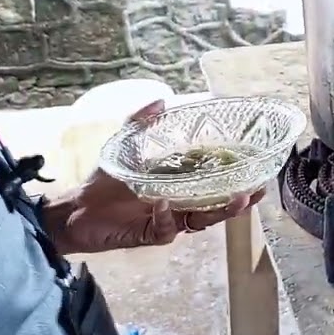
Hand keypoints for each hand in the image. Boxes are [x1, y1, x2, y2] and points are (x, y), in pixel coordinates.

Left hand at [48, 100, 265, 254]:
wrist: (75, 209)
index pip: (213, 182)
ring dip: (219, 212)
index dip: (233, 178)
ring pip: (201, 221)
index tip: (253, 168)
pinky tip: (163, 204)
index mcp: (178, 185)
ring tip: (237, 200)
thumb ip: (142, 122)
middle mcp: (178, 204)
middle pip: (216, 205)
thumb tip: (162, 100)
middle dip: (238, 200)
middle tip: (257, 190)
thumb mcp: (125, 145)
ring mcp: (166, 221)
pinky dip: (166, 217)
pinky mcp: (149, 234)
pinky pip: (165, 230)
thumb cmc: (105, 180)